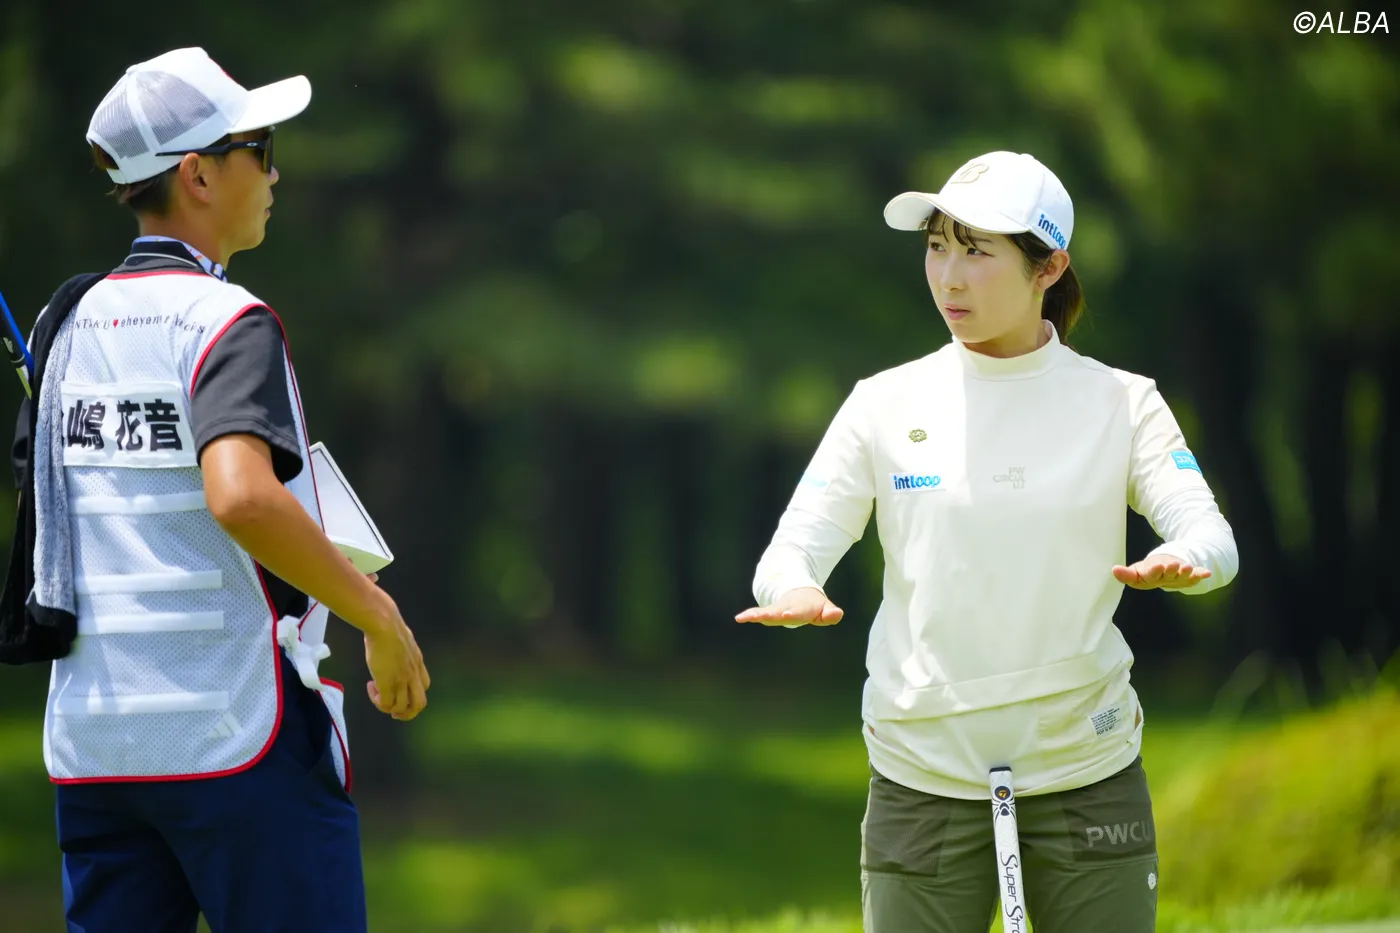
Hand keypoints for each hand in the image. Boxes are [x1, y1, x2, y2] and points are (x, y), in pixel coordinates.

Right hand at [361, 586, 430, 720]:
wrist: (383, 621)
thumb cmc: (386, 621)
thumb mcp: (398, 631)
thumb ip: (396, 634)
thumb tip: (384, 601)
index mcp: (417, 661)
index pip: (425, 685)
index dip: (412, 690)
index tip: (396, 684)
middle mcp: (413, 673)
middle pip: (420, 704)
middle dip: (407, 713)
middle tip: (392, 709)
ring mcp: (402, 679)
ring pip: (404, 709)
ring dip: (391, 709)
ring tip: (378, 698)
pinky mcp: (388, 682)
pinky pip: (387, 704)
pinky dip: (380, 702)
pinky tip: (372, 688)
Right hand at [735, 586, 843, 625]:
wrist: (799, 593)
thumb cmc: (813, 605)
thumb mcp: (824, 608)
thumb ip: (830, 613)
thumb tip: (838, 614)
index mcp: (800, 609)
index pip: (797, 612)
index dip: (792, 613)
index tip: (786, 615)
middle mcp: (786, 608)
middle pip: (777, 613)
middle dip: (771, 614)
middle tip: (761, 616)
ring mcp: (776, 610)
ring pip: (765, 612)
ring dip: (756, 614)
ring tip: (745, 617)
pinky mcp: (768, 613)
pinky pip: (757, 614)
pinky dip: (749, 615)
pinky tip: (739, 617)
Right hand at [1112, 554, 1210, 589]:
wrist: (1166, 573)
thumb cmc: (1148, 572)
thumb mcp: (1136, 572)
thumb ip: (1127, 574)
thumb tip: (1114, 570)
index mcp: (1148, 579)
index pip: (1148, 577)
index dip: (1153, 572)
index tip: (1156, 566)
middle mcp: (1163, 580)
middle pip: (1166, 576)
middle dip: (1170, 571)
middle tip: (1172, 565)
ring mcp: (1177, 579)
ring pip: (1181, 577)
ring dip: (1184, 572)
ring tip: (1187, 567)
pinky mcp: (1189, 577)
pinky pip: (1196, 577)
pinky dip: (1201, 575)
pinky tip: (1207, 573)